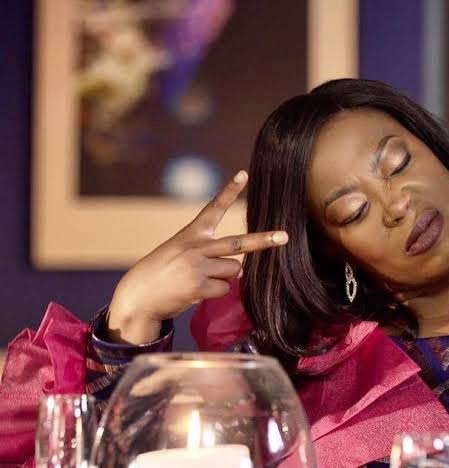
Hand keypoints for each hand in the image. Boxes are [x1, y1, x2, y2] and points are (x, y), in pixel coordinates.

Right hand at [108, 170, 288, 343]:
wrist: (138, 295)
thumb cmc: (162, 272)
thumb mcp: (180, 252)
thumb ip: (209, 254)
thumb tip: (239, 270)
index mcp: (192, 234)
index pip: (213, 208)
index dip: (229, 191)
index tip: (244, 174)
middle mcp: (197, 246)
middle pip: (239, 243)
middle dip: (264, 241)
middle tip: (285, 236)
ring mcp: (198, 265)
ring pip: (234, 271)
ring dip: (224, 278)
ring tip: (199, 280)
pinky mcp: (198, 286)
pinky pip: (224, 289)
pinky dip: (215, 293)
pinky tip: (195, 291)